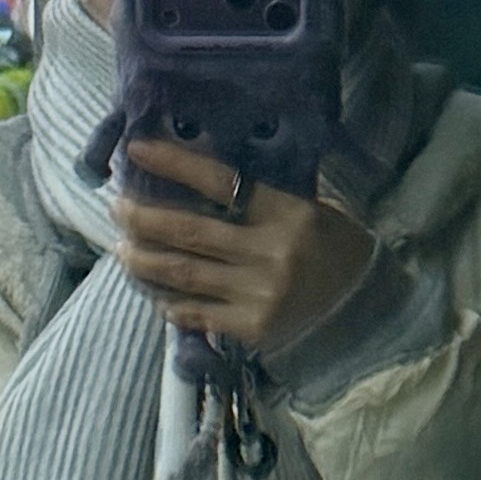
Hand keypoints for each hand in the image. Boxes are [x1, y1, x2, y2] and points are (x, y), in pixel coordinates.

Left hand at [111, 132, 374, 359]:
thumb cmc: (330, 247)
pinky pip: (195, 313)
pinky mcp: (252, 328)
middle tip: (117, 207)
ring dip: (143, 260)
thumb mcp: (303, 210)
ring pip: (183, 273)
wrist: (364, 306)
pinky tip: (151, 290)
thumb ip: (256, 200)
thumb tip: (189, 182)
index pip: (218, 180)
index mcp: (285, 212)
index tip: (137, 150)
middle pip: (188, 231)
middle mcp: (270, 252)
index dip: (173, 164)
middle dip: (143, 218)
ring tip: (121, 248)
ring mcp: (259, 294)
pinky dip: (167, 301)